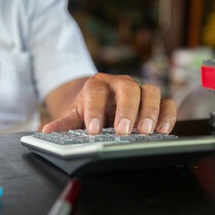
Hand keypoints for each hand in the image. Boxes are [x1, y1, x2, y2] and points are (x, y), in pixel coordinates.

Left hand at [43, 73, 175, 134]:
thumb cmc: (88, 108)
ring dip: (149, 111)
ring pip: (150, 91)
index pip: (96, 92)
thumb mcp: (74, 115)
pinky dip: (167, 114)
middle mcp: (119, 83)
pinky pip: (166, 102)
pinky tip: (162, 130)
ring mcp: (138, 90)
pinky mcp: (152, 101)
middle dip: (126, 109)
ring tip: (145, 131)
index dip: (95, 110)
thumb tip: (46, 131)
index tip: (93, 130)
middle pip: (128, 88)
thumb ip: (63, 123)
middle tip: (123, 131)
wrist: (100, 101)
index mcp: (96, 85)